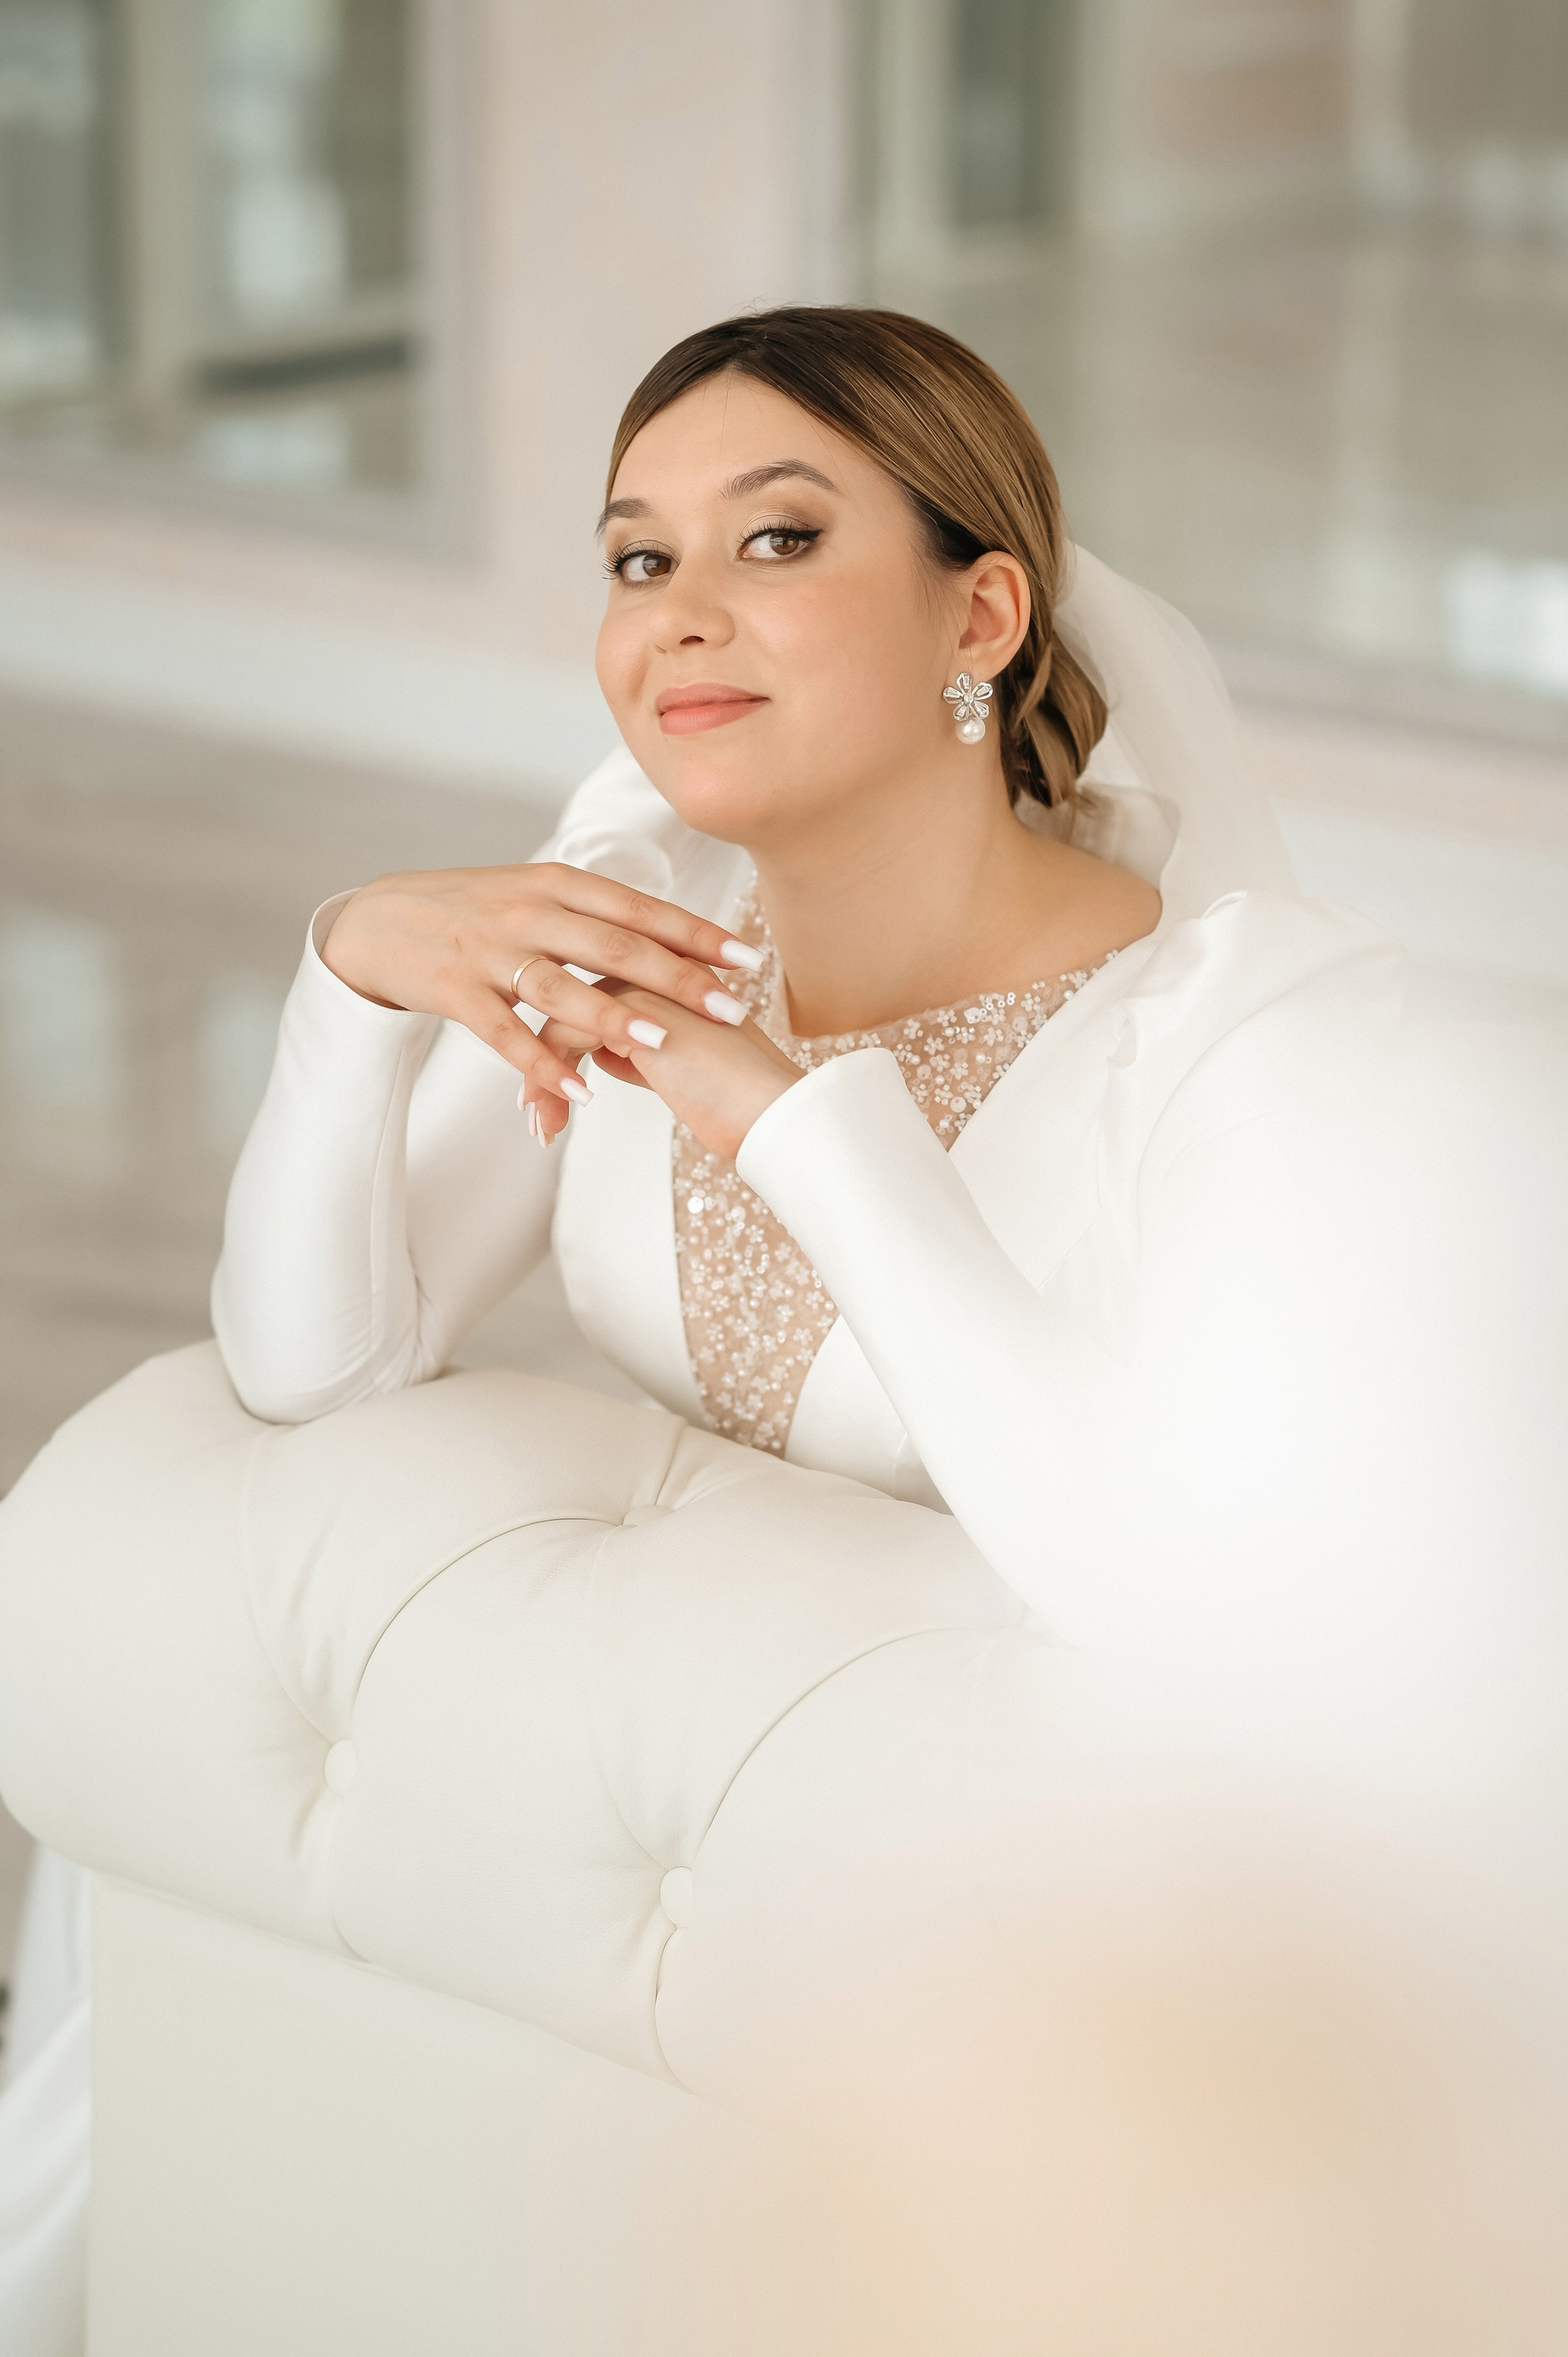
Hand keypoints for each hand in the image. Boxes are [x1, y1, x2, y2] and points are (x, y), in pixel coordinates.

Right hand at [320, 861, 759, 1116]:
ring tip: (663, 1043)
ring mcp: (490, 949)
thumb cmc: (470, 911)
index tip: (748, 959)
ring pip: (562, 986)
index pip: (640, 909)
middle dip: (678, 979)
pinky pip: (505, 1033)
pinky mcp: (455, 989)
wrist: (377, 919)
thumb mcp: (533, 895)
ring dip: (613, 1018)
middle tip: (730, 1008)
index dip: (696, 934)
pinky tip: (578, 1091)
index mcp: (557, 883)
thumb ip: (593, 914)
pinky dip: (542, 1063)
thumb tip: (666, 937)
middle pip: (614, 945)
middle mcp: (529, 909)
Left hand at [533, 981, 800, 1159]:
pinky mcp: (632, 1016)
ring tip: (540, 1126)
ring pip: (560, 1017)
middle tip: (530, 1105)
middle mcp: (654, 968)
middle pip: (572, 997)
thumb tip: (606, 1051)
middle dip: (544, 1056)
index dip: (571, 1034)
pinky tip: (550, 1123)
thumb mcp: (682, 1066)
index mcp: (671, 973)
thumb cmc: (740, 1099)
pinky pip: (563, 1039)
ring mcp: (643, 986)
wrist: (773, 1113)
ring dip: (542, 1078)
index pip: (601, 989)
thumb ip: (642, 1048)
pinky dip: (548, 1084)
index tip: (552, 1079)